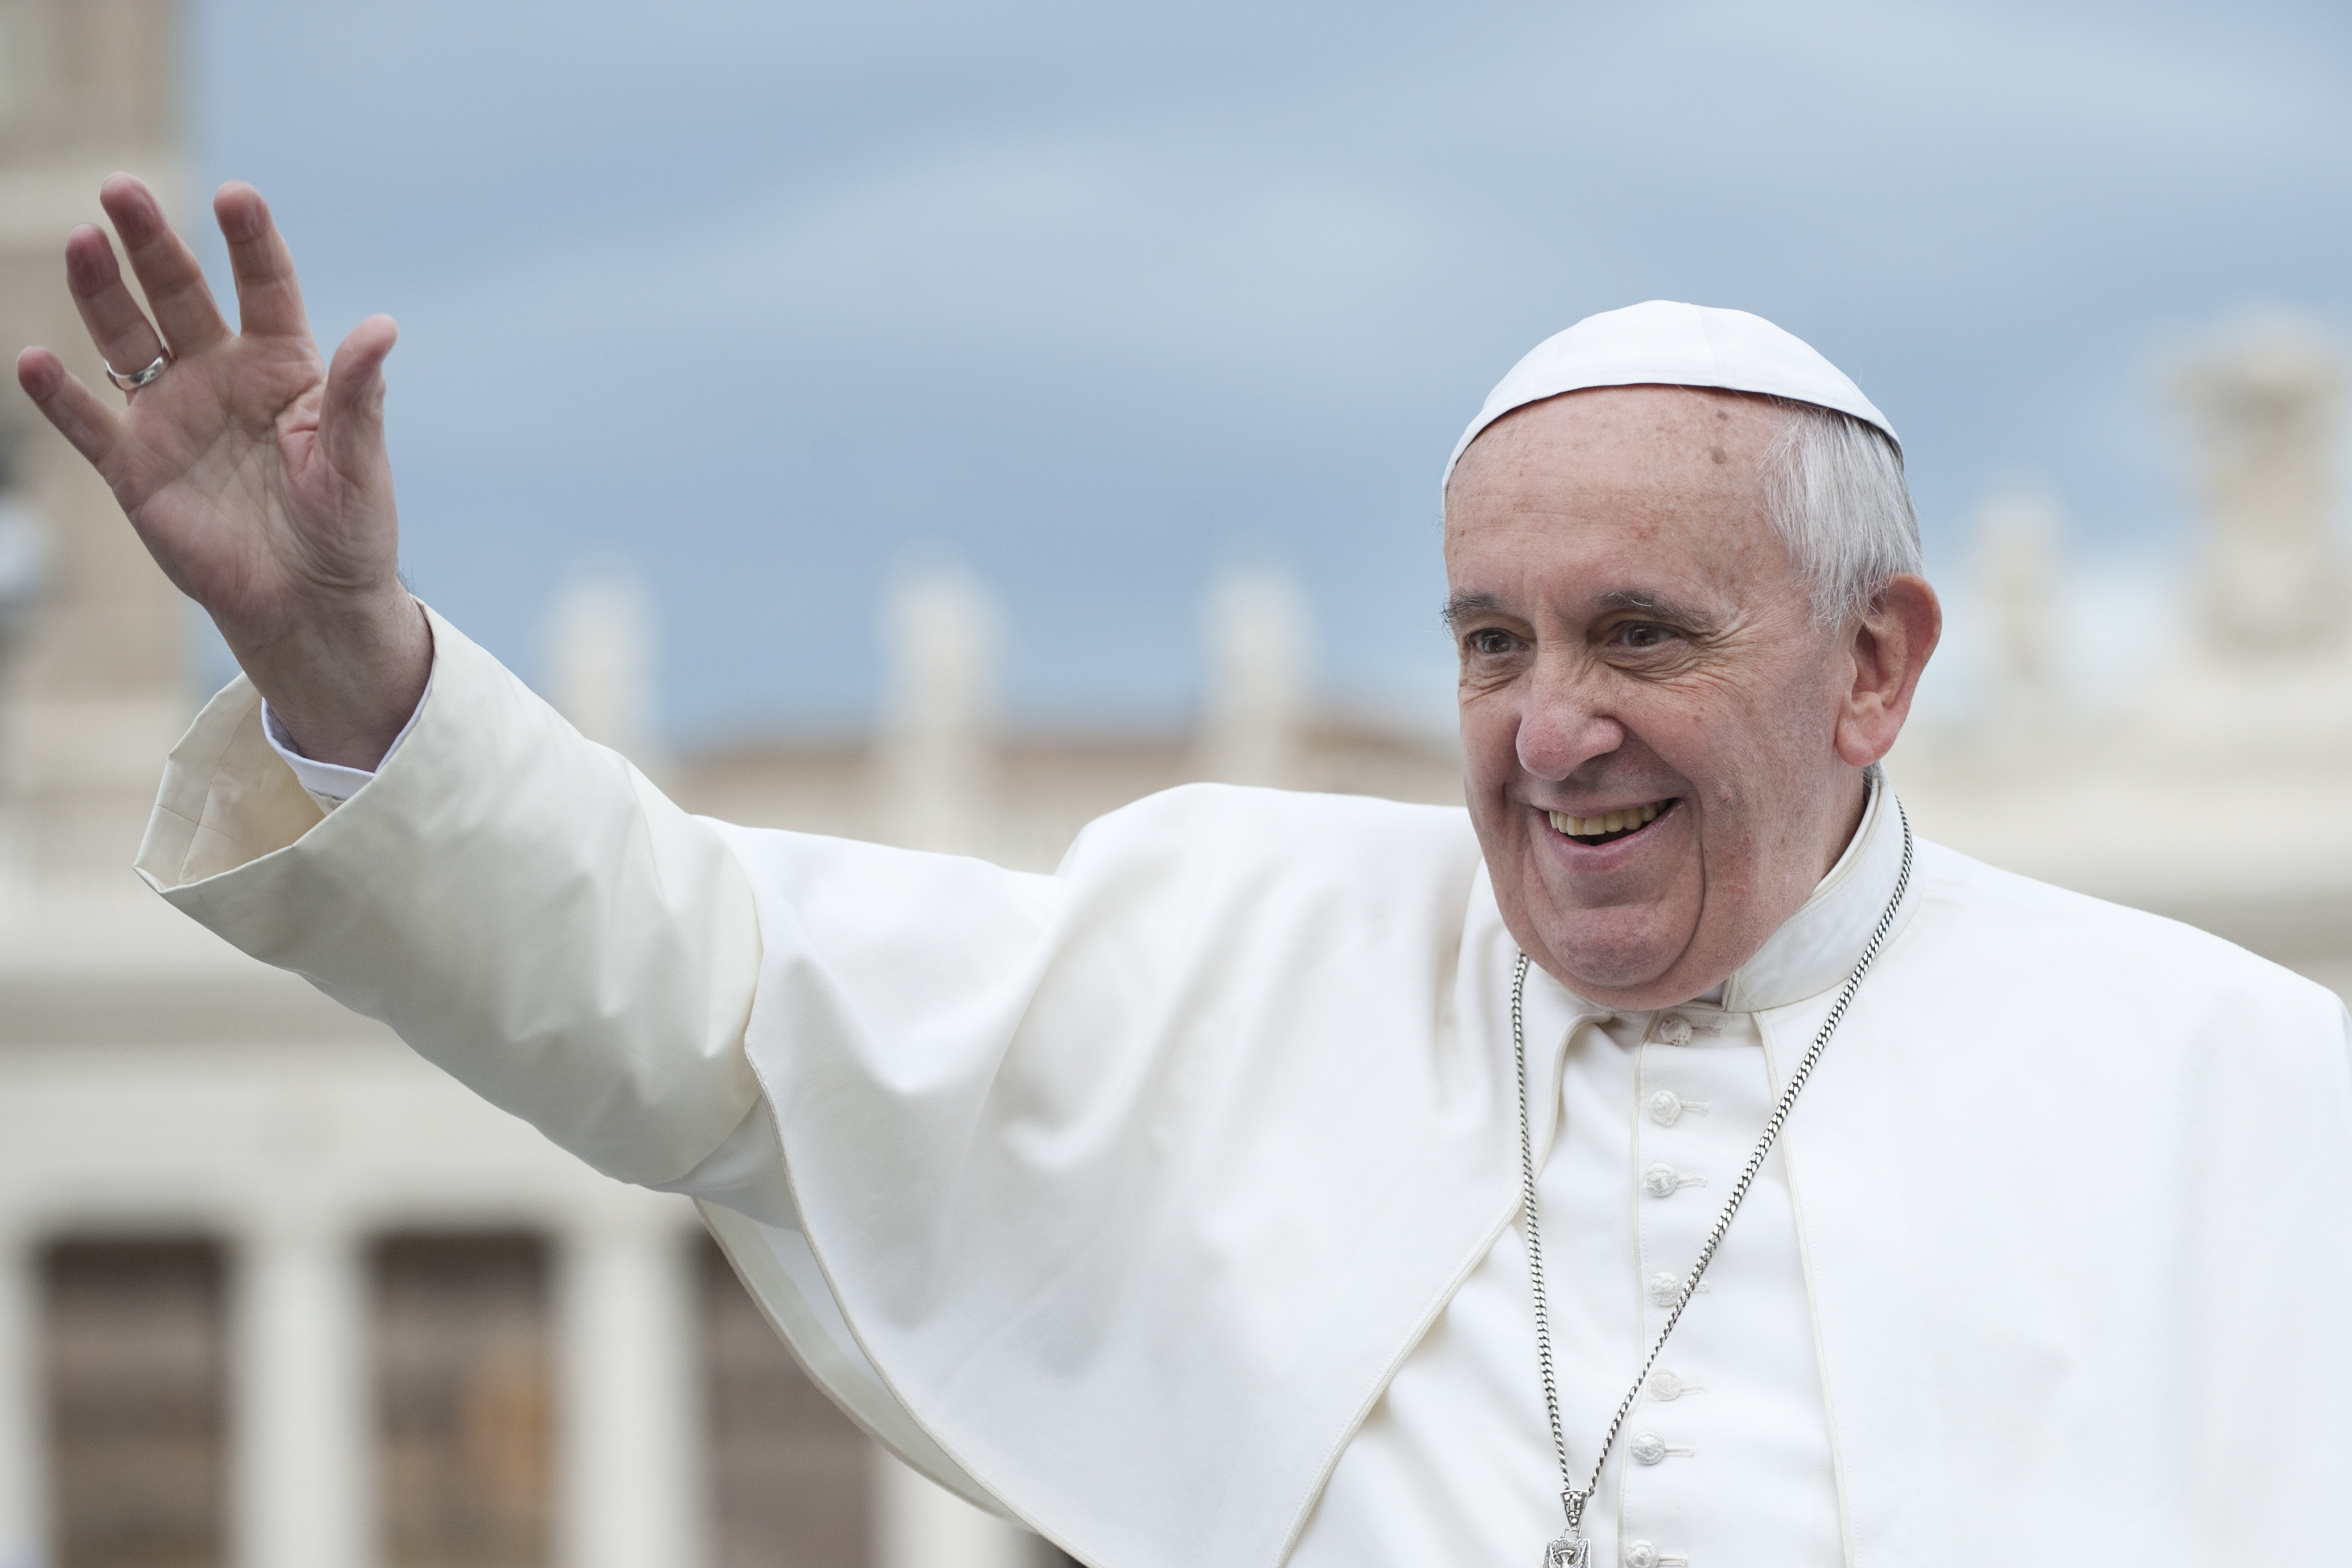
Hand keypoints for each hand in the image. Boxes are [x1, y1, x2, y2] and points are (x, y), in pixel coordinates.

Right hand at [16, 175, 428, 768]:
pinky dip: (57, 395)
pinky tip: (33, 360)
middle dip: (151, 243)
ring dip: (101, 292)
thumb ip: (360, 394)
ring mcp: (172, 416)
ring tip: (81, 241)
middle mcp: (222, 376)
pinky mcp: (135, 467)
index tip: (236, 196)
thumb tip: (383, 326)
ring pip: (126, 339)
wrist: (310, 605)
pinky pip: (87, 422)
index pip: (265, 287)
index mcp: (284, 367)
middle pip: (180, 294)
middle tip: (122, 189)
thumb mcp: (358, 462)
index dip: (250, 241)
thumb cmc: (347, 530)